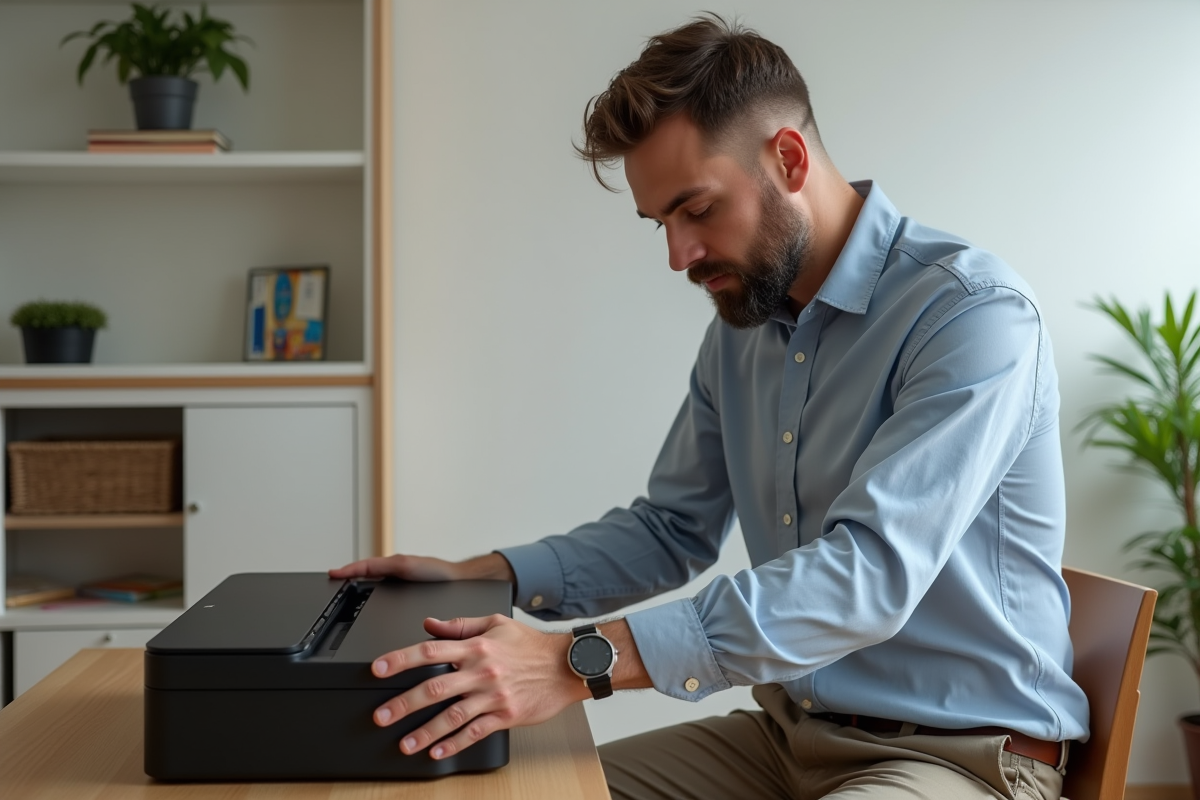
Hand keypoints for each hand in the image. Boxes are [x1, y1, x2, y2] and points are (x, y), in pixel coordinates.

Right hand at [329, 553, 466, 581]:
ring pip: (376, 582)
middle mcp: (396, 571)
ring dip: (361, 583)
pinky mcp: (409, 592)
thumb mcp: (405, 567)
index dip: (347, 571)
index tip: (331, 574)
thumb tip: (359, 570)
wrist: (459, 582)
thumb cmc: (437, 573)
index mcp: (394, 564)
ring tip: (346, 589)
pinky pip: (385, 590)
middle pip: (368, 572)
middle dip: (350, 576)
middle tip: (334, 580)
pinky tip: (370, 602)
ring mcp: (402, 581)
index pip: (365, 566)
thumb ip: (383, 567)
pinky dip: (373, 592)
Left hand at [371, 615, 588, 759]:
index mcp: (476, 647)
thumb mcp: (496, 624)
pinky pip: (476, 732)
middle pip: (435, 687)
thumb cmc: (532, 645)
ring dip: (425, 731)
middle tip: (381, 715)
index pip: (430, 650)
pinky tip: (438, 752)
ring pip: (453, 715)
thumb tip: (430, 624)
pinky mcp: (506, 715)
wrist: (566, 665)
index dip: (401, 659)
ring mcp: (493, 696)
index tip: (378, 668)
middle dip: (404, 703)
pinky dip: (455, 743)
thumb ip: (460, 625)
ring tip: (404, 743)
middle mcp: (481, 671)